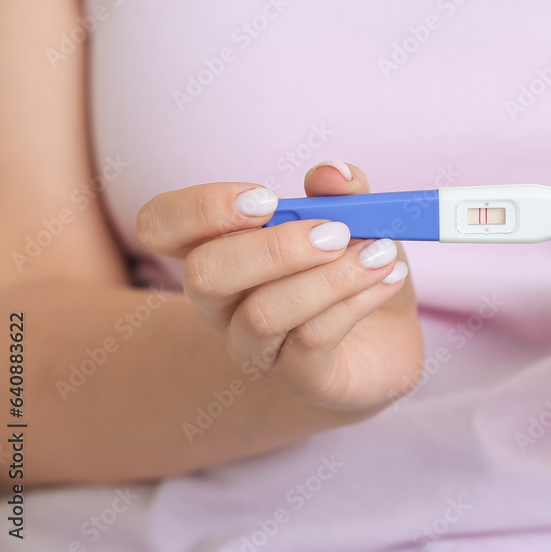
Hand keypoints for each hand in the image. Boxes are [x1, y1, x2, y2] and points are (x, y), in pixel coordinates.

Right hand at [135, 161, 422, 409]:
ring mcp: (255, 348)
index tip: (265, 199)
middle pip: (204, 274)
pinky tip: (389, 279)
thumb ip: (343, 193)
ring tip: (381, 254)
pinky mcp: (300, 378)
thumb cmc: (353, 270)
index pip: (161, 225)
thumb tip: (331, 172)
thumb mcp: (356, 221)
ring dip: (330, 277)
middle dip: (274, 247)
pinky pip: (312, 340)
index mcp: (218, 251)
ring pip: (264, 313)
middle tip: (337, 231)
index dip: (200, 208)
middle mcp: (221, 304)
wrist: (387, 342)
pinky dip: (357, 300)